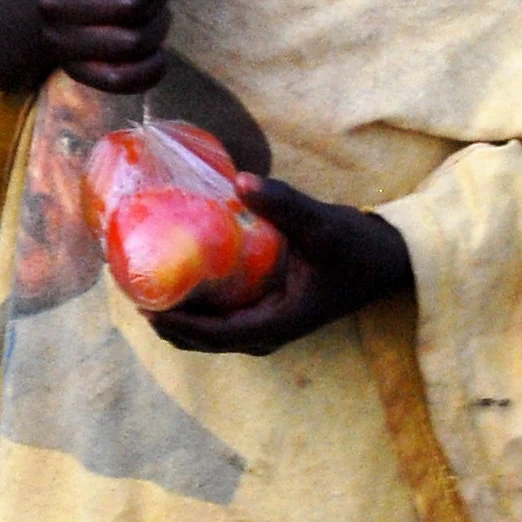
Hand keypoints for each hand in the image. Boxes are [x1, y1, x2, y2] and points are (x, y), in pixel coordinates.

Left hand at [150, 174, 410, 355]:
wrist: (390, 260)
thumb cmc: (358, 247)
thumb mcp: (322, 224)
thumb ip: (284, 204)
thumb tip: (242, 181)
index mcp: (277, 324)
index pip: (213, 335)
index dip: (176, 323)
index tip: (143, 303)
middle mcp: (270, 332)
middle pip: (204, 340)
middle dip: (167, 321)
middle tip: (132, 289)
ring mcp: (271, 324)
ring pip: (212, 333)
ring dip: (180, 317)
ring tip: (147, 285)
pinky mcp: (272, 311)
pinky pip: (225, 318)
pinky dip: (199, 307)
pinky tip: (182, 278)